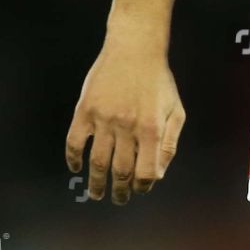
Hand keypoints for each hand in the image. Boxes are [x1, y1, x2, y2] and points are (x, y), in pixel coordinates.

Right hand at [65, 43, 185, 204]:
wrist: (135, 50)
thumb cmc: (159, 82)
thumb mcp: (175, 110)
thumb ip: (170, 143)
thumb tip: (158, 173)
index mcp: (152, 128)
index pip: (146, 170)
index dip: (144, 185)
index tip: (141, 189)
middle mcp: (127, 127)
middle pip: (121, 170)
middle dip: (121, 190)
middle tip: (119, 199)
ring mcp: (104, 119)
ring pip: (97, 161)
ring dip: (96, 182)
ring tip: (96, 193)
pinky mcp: (85, 111)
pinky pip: (74, 142)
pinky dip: (73, 159)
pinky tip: (76, 168)